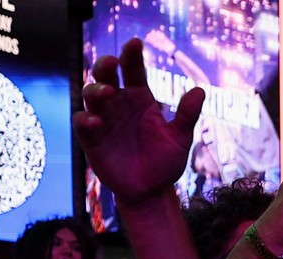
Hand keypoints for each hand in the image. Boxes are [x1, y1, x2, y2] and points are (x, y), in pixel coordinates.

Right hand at [75, 38, 205, 206]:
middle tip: (112, 62)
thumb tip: (199, 90)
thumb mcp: (180, 139)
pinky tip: (97, 121)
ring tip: (108, 92)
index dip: (132, 55)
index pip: (133, 70)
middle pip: (106, 76)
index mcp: (140, 97)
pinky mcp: (91, 139)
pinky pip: (82, 123)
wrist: (151, 192)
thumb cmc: (165, 162)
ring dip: (96, 90)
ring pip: (90, 94)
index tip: (136, 43)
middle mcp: (118, 103)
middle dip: (105, 65)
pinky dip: (86, 119)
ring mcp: (103, 119)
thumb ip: (187, 115)